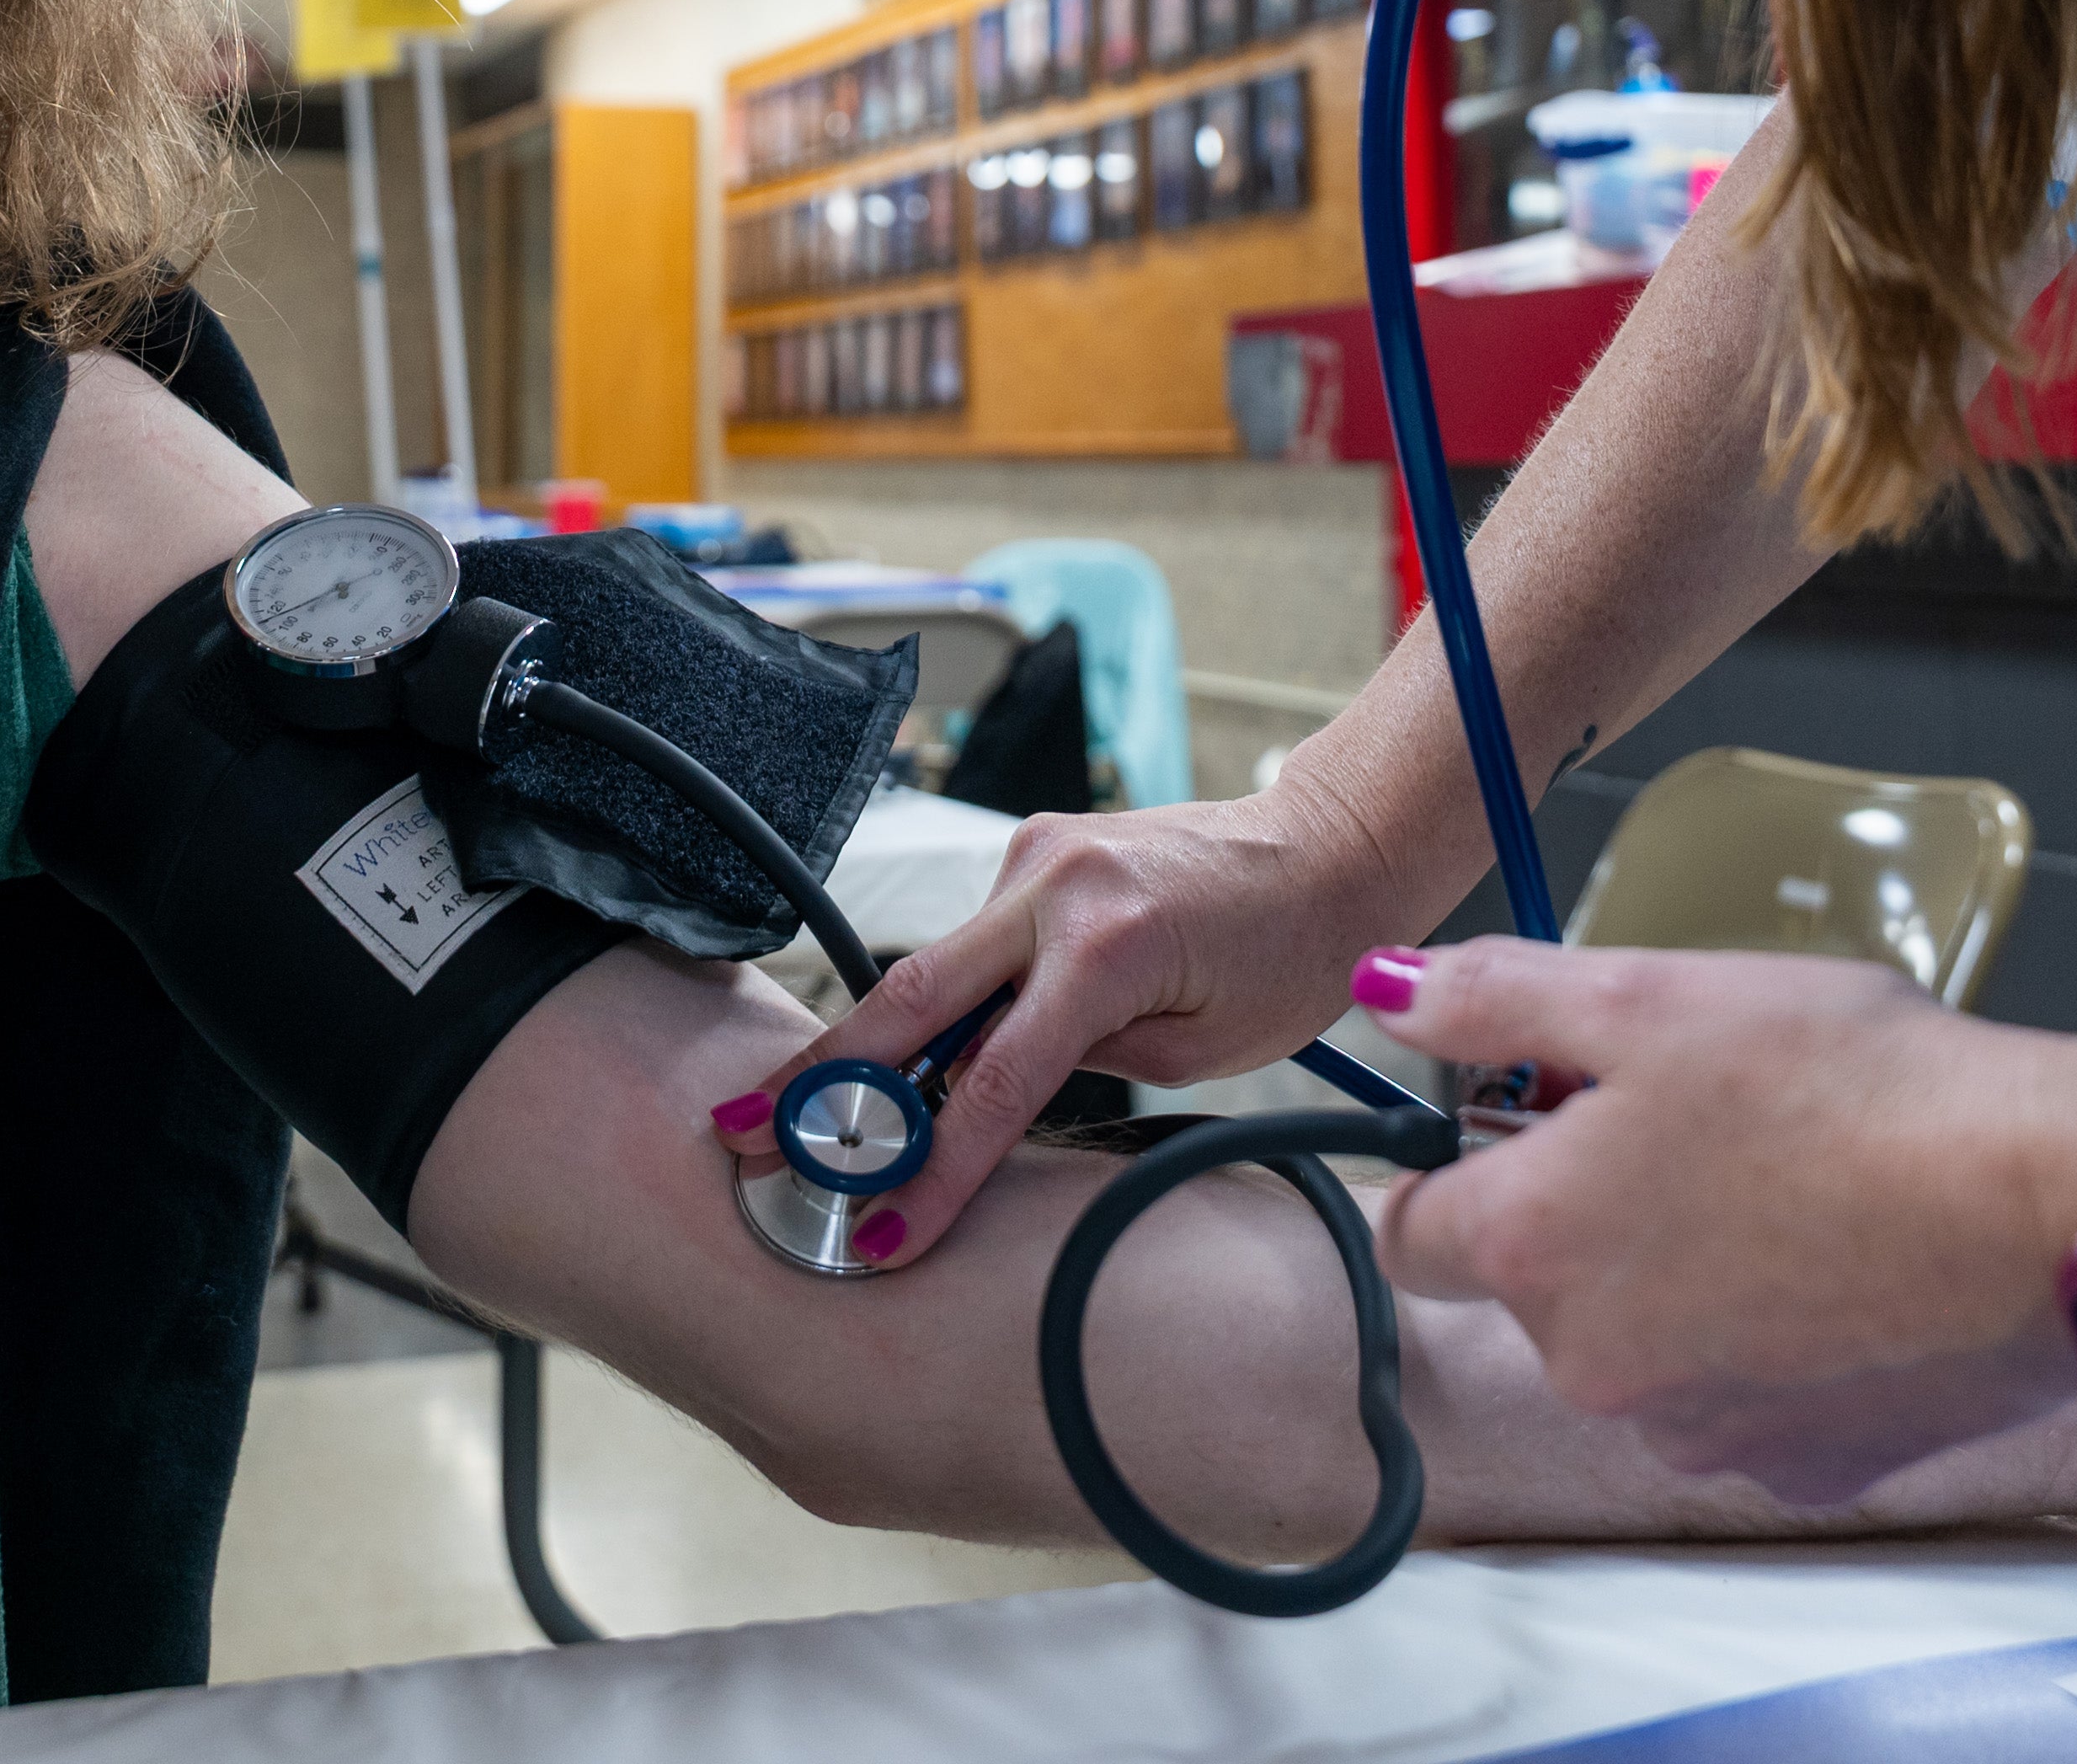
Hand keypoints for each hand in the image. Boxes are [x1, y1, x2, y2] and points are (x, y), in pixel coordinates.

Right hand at [708, 768, 1414, 1263]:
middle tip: (743, 1138)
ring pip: (938, 968)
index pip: (994, 1079)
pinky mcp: (1039, 845)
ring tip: (799, 1120)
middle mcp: (1057, 882)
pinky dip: (946, 1000)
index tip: (882, 1231)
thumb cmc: (1291, 958)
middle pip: (912, 996)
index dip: (931, 1166)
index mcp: (1109, 943)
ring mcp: (1040, 851)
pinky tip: (915, 1056)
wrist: (1333, 850)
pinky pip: (975, 939)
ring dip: (878, 1045)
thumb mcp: (1200, 1051)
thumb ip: (1081, 1067)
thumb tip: (981, 1093)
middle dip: (823, 1077)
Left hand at [1364, 935, 2076, 1506]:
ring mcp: (1697, 1432)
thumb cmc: (1855, 1090)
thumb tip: (1385, 990)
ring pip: (1645, 1346)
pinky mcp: (1802, 1467)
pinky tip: (1849, 1266)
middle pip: (1539, 1285)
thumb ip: (1495, 997)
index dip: (1461, 1160)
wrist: (2044, 1208)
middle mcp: (1591, 1367)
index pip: (1411, 1229)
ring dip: (1686, 1277)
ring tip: (1791, 1184)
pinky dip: (1778, 1341)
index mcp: (1532, 1246)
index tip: (1535, 1111)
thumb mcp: (1650, 992)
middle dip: (1593, 1209)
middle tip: (1702, 1120)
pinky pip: (1749, 1398)